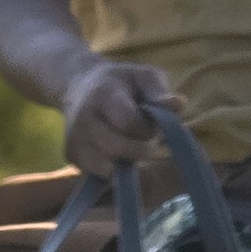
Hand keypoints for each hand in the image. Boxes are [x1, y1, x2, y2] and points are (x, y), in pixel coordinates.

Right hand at [62, 54, 185, 177]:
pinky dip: (114, 170)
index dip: (147, 129)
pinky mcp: (71, 155)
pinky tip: (116, 153)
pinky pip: (99, 175)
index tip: (151, 123)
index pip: (129, 122)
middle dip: (141, 148)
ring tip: (129, 145)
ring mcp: (75, 139)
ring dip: (127, 162)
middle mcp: (84, 119)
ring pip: (108, 167)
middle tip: (144, 138)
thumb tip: (178, 105)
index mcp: (103, 95)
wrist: (78, 85)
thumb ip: (160, 91)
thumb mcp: (143, 76)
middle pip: (119, 149)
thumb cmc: (120, 82)